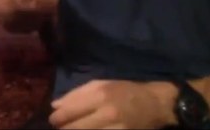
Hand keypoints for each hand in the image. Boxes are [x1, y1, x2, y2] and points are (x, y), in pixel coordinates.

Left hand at [50, 79, 176, 128]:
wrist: (156, 104)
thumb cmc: (125, 91)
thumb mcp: (100, 85)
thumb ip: (76, 94)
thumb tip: (54, 105)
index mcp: (99, 95)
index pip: (68, 112)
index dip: (56, 118)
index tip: (54, 120)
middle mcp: (107, 113)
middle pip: (74, 128)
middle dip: (64, 129)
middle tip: (61, 128)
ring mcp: (116, 128)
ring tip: (74, 129)